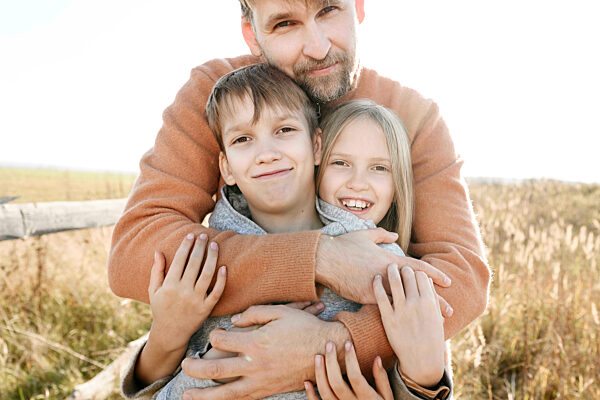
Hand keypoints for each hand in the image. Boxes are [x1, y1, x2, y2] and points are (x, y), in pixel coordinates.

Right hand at [148, 233, 225, 352]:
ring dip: (212, 258)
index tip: (191, 235)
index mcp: (169, 285)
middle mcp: (183, 291)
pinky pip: (216, 292)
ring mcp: (196, 300)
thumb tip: (158, 251)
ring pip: (207, 275)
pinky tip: (224, 267)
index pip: (179, 260)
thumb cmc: (161, 309)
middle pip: (194, 264)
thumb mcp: (154, 291)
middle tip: (204, 235)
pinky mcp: (206, 308)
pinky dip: (222, 280)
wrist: (170, 333)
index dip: (186, 246)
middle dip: (199, 247)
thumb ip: (157, 270)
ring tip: (214, 245)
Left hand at [180, 304, 350, 399]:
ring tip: (186, 396)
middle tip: (183, 366)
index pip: (223, 340)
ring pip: (227, 393)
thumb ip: (254, 314)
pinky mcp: (268, 390)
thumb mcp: (281, 312)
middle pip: (218, 369)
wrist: (327, 350)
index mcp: (257, 342)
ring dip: (205, 395)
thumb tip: (233, 321)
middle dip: (197, 369)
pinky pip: (243, 399)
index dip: (214, 335)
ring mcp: (262, 381)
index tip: (215, 333)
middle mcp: (256, 364)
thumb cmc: (304, 327)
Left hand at [305, 342, 392, 399]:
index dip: (350, 359)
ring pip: (326, 392)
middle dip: (331, 361)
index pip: (356, 376)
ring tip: (318, 356)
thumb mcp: (387, 396)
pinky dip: (311, 394)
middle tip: (329, 345)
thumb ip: (381, 379)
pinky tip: (307, 381)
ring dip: (319, 373)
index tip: (348, 344)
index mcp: (367, 398)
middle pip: (337, 382)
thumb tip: (377, 358)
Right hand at [316, 229, 452, 316]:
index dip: (434, 275)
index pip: (417, 268)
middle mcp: (387, 274)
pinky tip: (407, 326)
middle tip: (450, 310)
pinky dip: (398, 316)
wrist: (326, 259)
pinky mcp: (366, 297)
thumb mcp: (364, 235)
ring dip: (419, 313)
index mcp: (389, 259)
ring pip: (404, 303)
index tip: (448, 282)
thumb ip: (381, 235)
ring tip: (434, 323)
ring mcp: (377, 287)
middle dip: (434, 301)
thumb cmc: (344, 245)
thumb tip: (395, 235)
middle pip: (416, 290)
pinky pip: (385, 308)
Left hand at [373, 265, 444, 386]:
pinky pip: (381, 296)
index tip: (412, 270)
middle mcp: (416, 303)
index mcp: (430, 301)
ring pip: (395, 282)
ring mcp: (401, 310)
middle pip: (408, 275)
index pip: (422, 275)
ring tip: (388, 266)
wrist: (421, 360)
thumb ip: (434, 298)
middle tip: (399, 266)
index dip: (416, 271)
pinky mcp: (388, 318)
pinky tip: (376, 278)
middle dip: (404, 268)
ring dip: (391, 271)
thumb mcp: (437, 317)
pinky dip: (377, 285)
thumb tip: (428, 281)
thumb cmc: (432, 339)